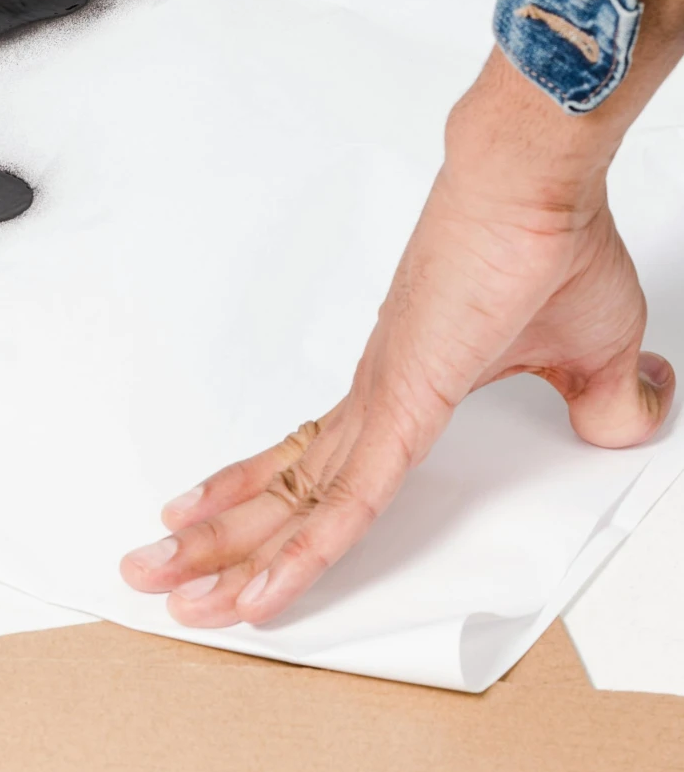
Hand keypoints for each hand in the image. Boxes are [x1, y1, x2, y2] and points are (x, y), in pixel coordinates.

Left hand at [121, 47, 677, 626]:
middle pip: (281, 492)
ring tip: (160, 583)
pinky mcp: (400, 409)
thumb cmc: (549, 243)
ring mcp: (380, 404)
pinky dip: (300, 555)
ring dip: (225, 554)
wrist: (532, 180)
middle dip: (213, 542)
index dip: (272, 512)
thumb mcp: (592, 351)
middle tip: (153, 576)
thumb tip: (619, 420)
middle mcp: (374, 399)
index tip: (224, 541)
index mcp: (403, 390)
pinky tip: (257, 591)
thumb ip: (596, 400)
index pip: (320, 469)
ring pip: (291, 506)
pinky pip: (343, 506)